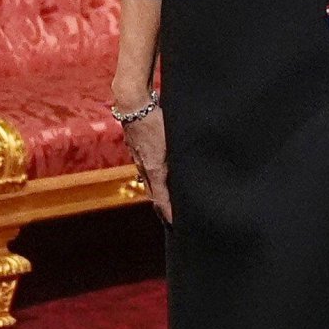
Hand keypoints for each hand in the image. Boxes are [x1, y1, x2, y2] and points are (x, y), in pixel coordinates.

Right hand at [120, 105, 171, 224]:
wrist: (133, 102)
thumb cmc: (156, 118)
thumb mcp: (175, 138)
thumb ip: (183, 156)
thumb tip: (195, 168)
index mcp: (154, 168)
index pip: (161, 199)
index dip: (169, 214)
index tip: (176, 225)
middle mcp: (143, 167)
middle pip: (153, 194)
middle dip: (162, 208)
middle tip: (172, 220)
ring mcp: (138, 157)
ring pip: (149, 180)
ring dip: (158, 192)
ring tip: (166, 201)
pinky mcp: (136, 148)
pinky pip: (145, 168)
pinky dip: (153, 176)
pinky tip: (158, 173)